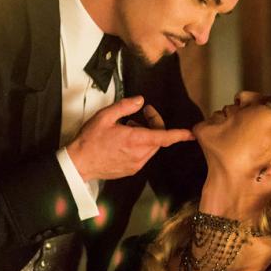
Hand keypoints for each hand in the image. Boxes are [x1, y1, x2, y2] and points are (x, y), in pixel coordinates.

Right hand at [66, 96, 194, 180]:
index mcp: (134, 140)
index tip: (191, 134)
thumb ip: (125, 106)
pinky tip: (125, 139)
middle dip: (155, 124)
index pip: (164, 137)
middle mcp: (139, 154)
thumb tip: (141, 101)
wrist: (79, 164)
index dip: (179, 134)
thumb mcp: (105, 116)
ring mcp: (136, 164)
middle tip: (143, 113)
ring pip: (151, 147)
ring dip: (147, 135)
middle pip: (158, 138)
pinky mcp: (131, 170)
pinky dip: (140, 145)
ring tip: (129, 126)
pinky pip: (143, 155)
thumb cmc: (89, 140)